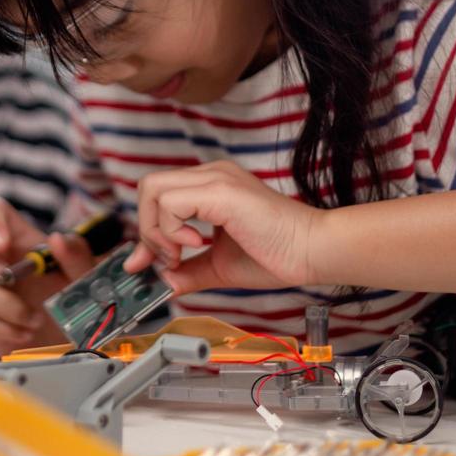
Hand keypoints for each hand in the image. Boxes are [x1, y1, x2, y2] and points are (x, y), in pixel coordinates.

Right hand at [0, 197, 97, 355]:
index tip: (3, 244)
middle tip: (1, 274)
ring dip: (7, 307)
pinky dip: (5, 330)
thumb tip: (57, 239)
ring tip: (36, 320)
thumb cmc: (82, 299)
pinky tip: (26, 334)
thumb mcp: (87, 274)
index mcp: (22, 239)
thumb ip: (77, 255)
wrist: (79, 341)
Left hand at [123, 160, 314, 293]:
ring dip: (157, 230)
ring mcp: (216, 178)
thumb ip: (188, 270)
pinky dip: (172, 230)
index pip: (158, 196)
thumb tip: (161, 280)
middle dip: (146, 229)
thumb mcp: (219, 266)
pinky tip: (197, 245)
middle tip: (168, 259)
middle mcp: (211, 175)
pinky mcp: (221, 191)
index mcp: (211, 187)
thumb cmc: (278, 254)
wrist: (314, 252)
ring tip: (182, 254)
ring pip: (152, 190)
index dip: (144, 231)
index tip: (141, 264)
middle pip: (148, 187)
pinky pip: (171, 202)